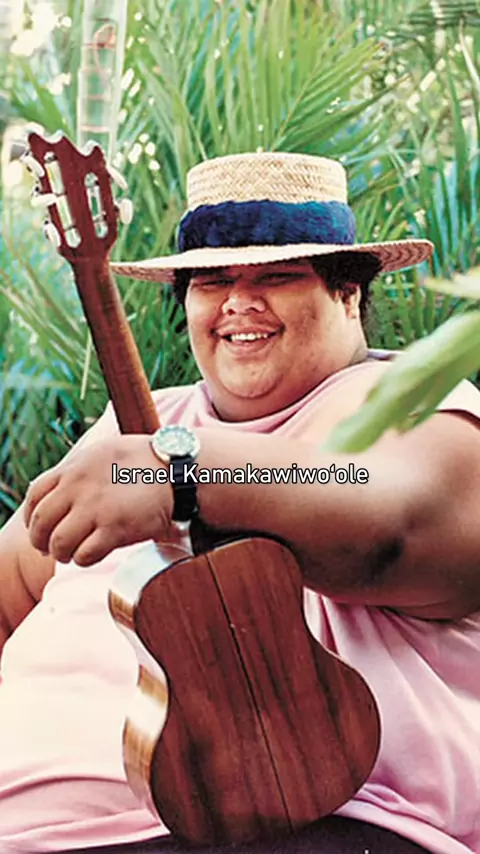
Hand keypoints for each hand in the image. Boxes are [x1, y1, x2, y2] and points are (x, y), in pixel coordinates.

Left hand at [24, 435, 173, 565]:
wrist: (177, 470)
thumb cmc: (143, 462)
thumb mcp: (102, 453)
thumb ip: (78, 471)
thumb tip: (59, 492)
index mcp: (74, 468)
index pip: (35, 495)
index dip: (31, 516)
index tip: (38, 526)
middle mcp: (80, 487)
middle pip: (42, 522)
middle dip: (41, 541)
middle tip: (50, 548)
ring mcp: (96, 508)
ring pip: (59, 543)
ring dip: (62, 554)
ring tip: (72, 554)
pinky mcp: (115, 528)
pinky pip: (84, 555)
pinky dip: (84, 559)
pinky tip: (94, 554)